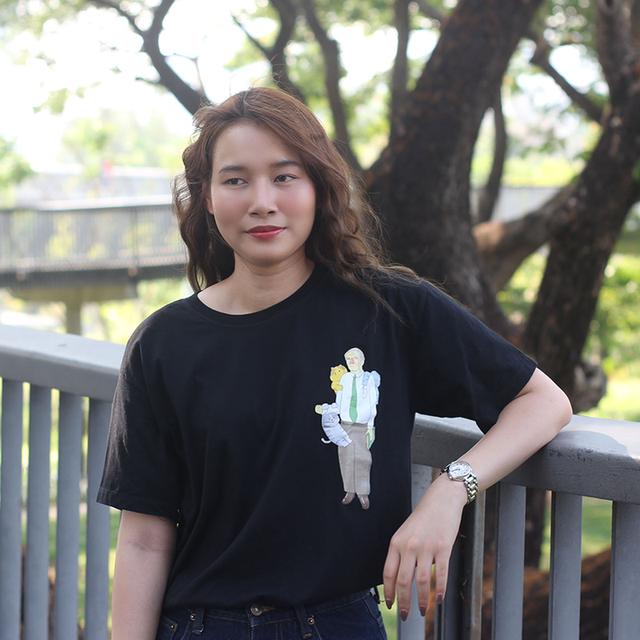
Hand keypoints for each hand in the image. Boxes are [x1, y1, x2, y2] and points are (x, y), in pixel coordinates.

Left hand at [382, 474, 466, 619]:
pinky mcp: (443, 548)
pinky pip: (440, 575)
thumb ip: (401, 552)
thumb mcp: (405, 532)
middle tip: (405, 615)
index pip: (388, 572)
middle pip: (403, 581)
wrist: (442, 499)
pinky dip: (440, 590)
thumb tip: (397, 578)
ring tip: (422, 610)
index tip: (390, 604)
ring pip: (421, 582)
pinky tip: (439, 599)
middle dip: (403, 602)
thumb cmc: (424, 517)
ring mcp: (426, 547)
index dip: (388, 592)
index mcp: (396, 542)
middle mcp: (409, 546)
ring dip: (421, 600)